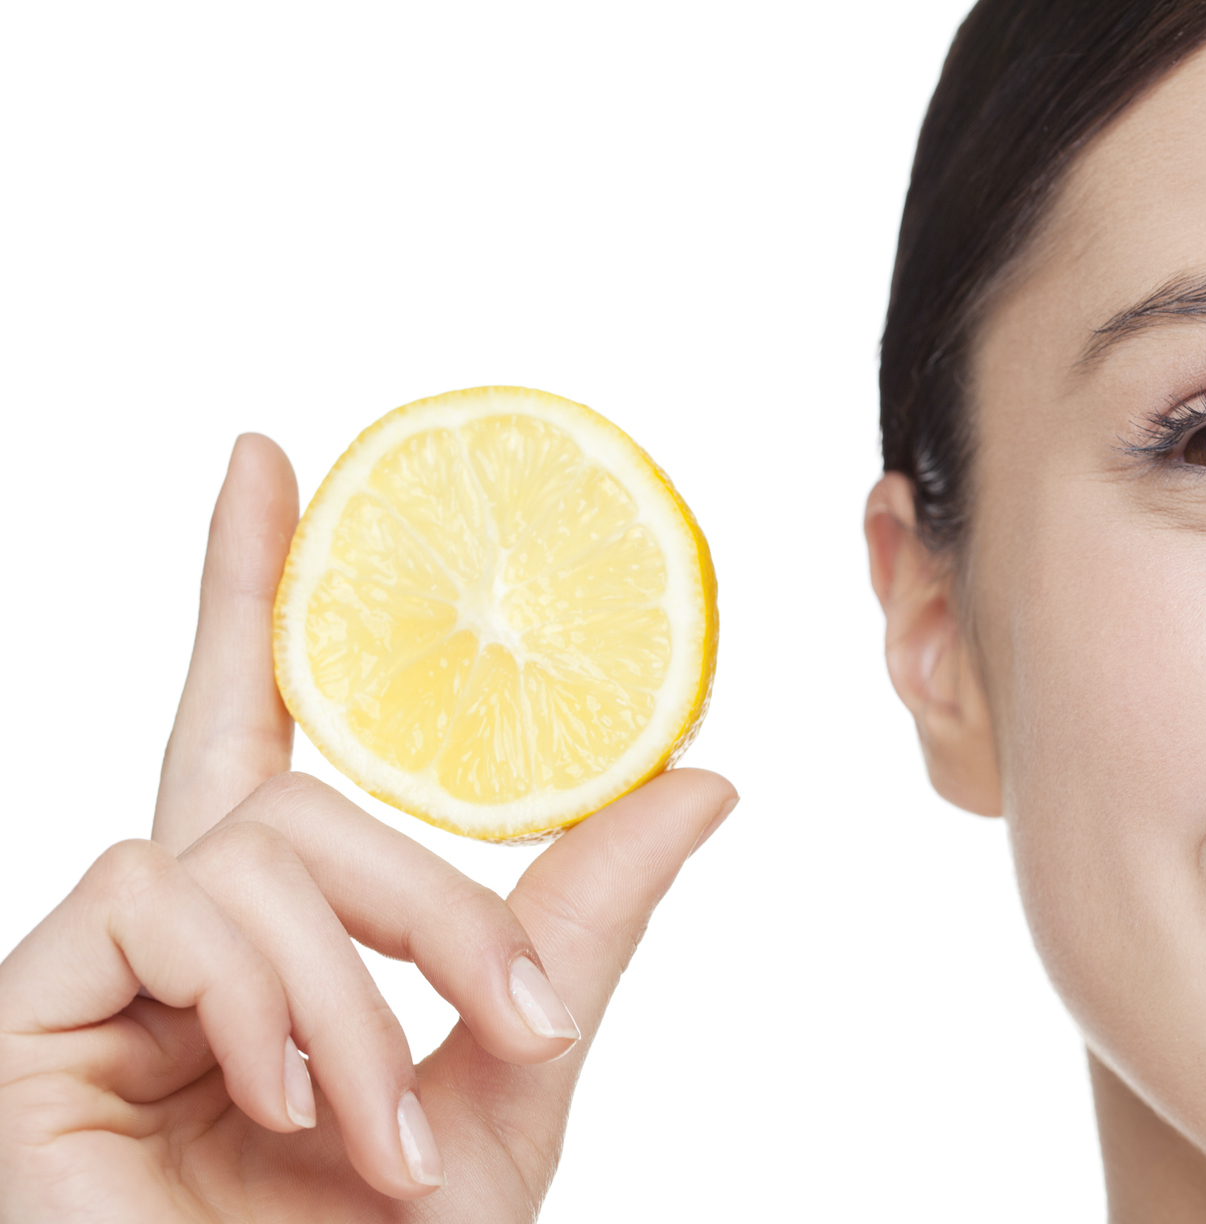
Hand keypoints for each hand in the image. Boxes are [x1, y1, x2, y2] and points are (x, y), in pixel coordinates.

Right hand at [0, 436, 736, 1220]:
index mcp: (272, 944)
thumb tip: (706, 779)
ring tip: (393, 1136)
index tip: (272, 462)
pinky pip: (167, 904)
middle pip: (302, 800)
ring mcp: (93, 975)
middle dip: (435, 906)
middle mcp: (174, 939)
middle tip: (518, 1025)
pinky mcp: (27, 1011)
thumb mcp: (511, 1080)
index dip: (253, 593)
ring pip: (256, 852)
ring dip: (358, 993)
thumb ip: (582, 926)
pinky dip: (262, 1001)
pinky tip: (280, 1103)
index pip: (256, 733)